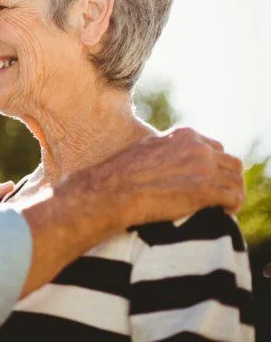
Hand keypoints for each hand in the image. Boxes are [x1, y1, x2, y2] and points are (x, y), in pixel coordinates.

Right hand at [70, 127, 244, 230]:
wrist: (113, 190)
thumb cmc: (121, 172)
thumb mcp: (145, 148)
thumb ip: (165, 148)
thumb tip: (167, 157)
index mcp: (184, 136)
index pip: (214, 148)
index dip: (214, 165)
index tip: (209, 179)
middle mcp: (198, 148)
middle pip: (231, 162)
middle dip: (228, 179)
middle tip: (220, 194)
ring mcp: (204, 168)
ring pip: (237, 180)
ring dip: (233, 193)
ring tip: (225, 207)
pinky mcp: (205, 190)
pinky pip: (233, 198)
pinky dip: (232, 206)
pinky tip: (224, 213)